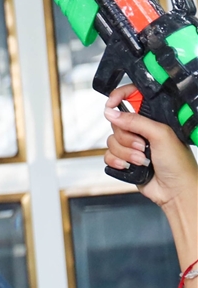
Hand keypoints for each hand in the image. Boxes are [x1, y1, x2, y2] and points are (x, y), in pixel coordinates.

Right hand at [103, 83, 197, 212]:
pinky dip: (117, 162)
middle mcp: (142, 130)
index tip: (111, 105)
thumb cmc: (178, 163)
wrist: (175, 190)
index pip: (132, 98)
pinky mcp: (124, 159)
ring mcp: (132, 145)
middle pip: (117, 124)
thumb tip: (112, 112)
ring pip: (111, 141)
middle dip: (127, 138)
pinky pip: (108, 156)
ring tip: (141, 160)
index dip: (119, 97)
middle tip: (143, 145)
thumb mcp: (160, 135)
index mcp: (154, 119)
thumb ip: (135, 121)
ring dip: (125, 153)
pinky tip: (130, 167)